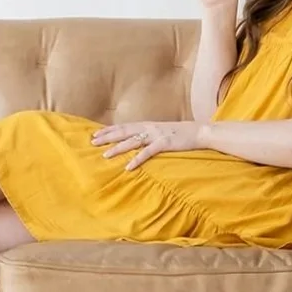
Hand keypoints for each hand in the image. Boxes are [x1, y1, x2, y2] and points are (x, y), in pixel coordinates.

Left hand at [91, 120, 205, 170]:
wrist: (199, 132)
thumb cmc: (179, 134)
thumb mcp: (161, 132)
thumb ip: (148, 135)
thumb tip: (135, 141)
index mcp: (147, 125)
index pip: (123, 126)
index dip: (108, 130)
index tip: (95, 133)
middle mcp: (149, 128)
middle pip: (124, 132)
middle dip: (107, 137)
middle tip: (92, 142)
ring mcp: (157, 135)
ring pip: (133, 141)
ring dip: (118, 148)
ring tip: (105, 155)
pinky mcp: (165, 143)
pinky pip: (148, 152)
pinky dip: (137, 159)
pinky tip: (128, 167)